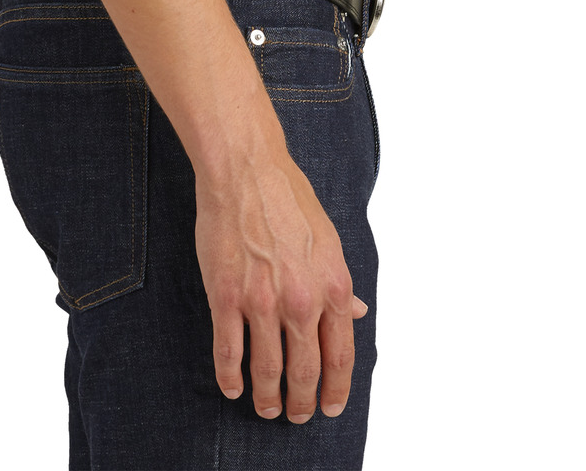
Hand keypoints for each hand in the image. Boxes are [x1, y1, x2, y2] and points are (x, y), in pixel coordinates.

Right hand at [194, 147, 367, 423]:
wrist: (247, 170)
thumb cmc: (289, 199)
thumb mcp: (329, 241)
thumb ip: (340, 284)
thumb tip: (359, 313)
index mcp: (333, 286)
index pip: (341, 356)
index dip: (336, 389)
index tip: (329, 407)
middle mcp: (302, 300)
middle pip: (305, 371)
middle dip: (301, 402)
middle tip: (296, 416)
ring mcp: (262, 301)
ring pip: (267, 369)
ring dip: (267, 397)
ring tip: (266, 408)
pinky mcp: (226, 296)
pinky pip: (229, 351)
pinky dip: (230, 377)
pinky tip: (232, 387)